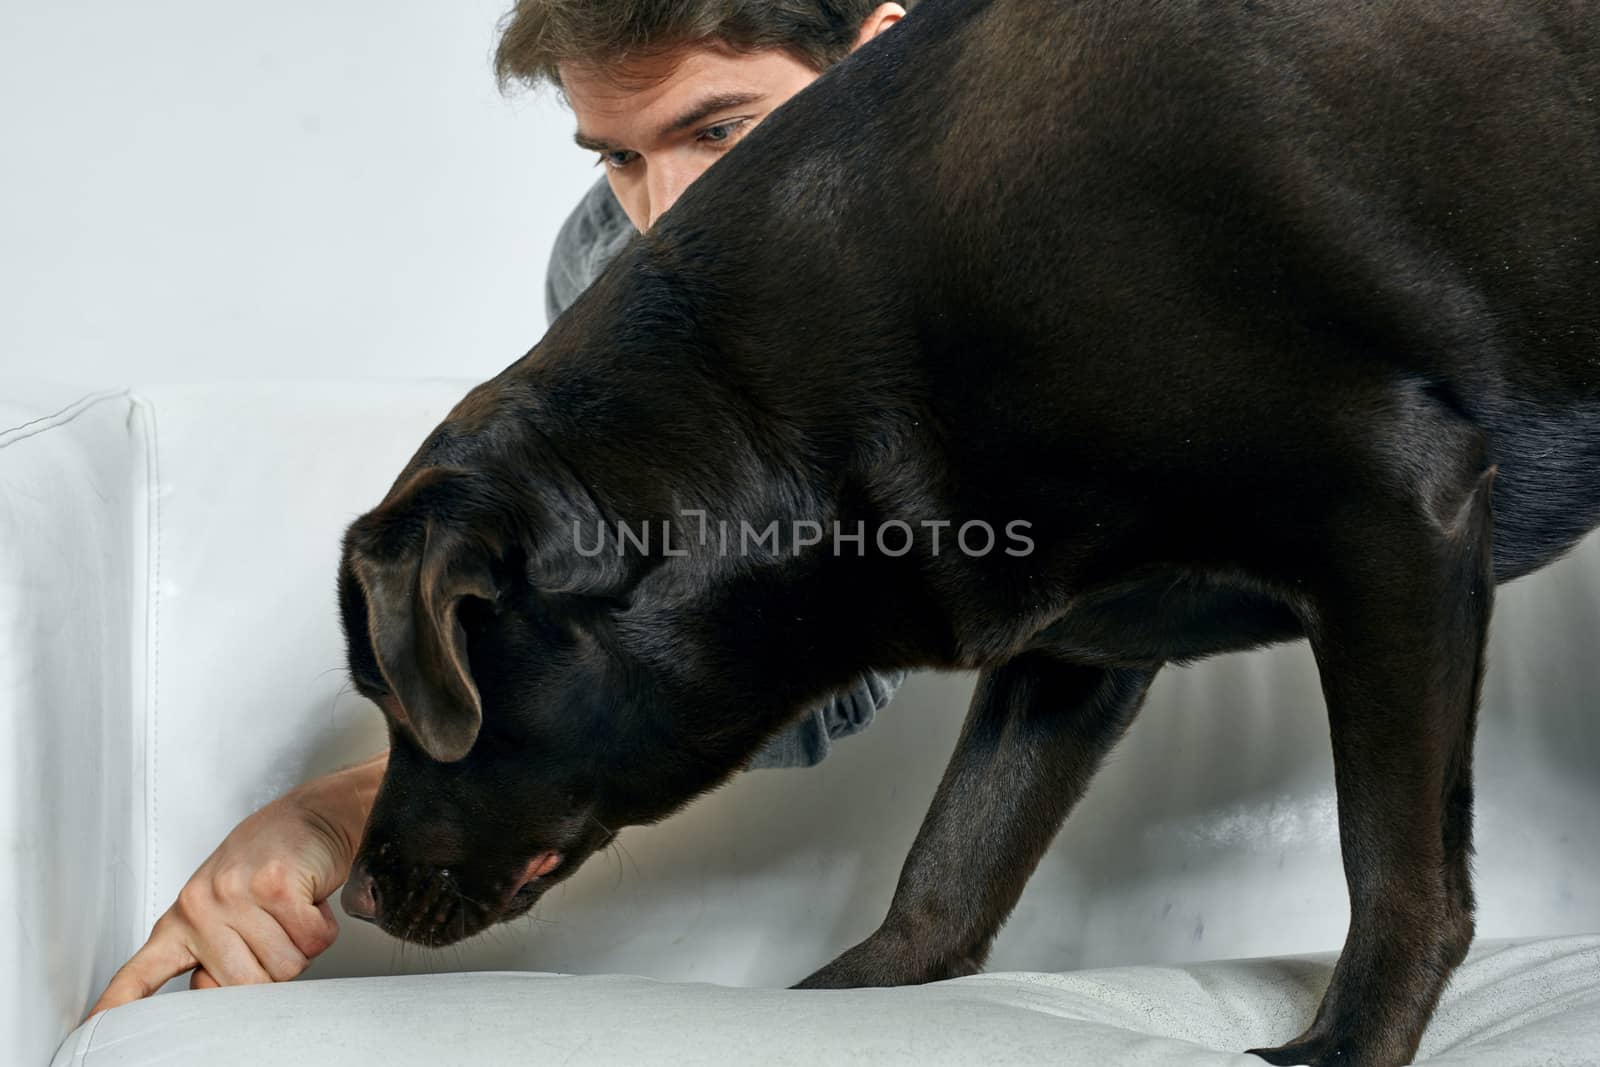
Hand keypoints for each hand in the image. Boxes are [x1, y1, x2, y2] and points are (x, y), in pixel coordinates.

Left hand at [85, 754, 382, 1017]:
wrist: (312, 814)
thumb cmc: (273, 860)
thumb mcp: (227, 906)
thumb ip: (214, 951)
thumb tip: (210, 993)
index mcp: (183, 917)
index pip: (142, 971)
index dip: (120, 1003)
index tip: (94, 1026)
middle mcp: (202, 905)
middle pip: (246, 986)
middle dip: (274, 964)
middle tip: (275, 926)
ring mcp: (237, 893)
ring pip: (285, 965)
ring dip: (301, 943)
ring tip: (292, 909)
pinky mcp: (277, 885)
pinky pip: (311, 939)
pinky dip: (321, 925)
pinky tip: (309, 899)